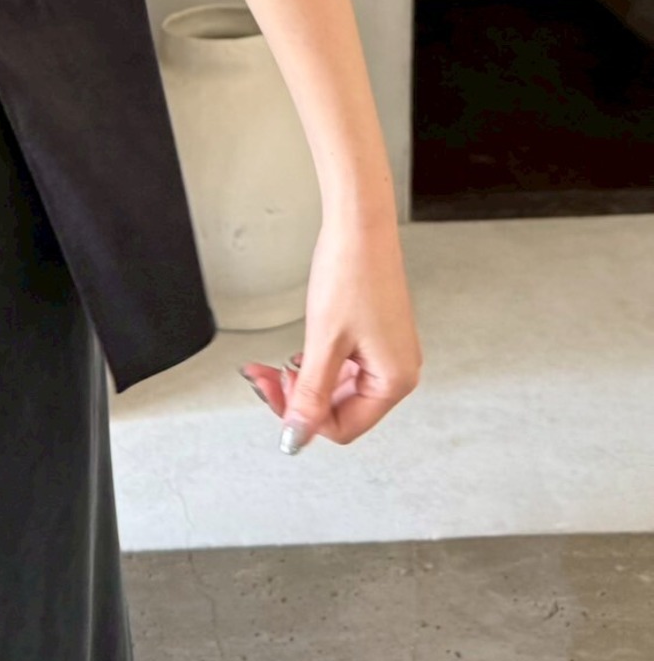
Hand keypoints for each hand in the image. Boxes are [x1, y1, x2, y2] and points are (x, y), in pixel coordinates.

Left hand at [238, 214, 421, 452]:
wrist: (360, 225)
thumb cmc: (352, 273)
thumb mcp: (324, 342)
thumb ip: (310, 395)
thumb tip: (297, 436)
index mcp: (395, 379)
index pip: (343, 427)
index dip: (303, 418)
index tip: (272, 394)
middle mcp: (397, 370)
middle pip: (340, 409)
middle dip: (297, 397)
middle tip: (263, 377)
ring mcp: (387, 352)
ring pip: (337, 388)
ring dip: (302, 381)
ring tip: (271, 365)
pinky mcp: (375, 336)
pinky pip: (343, 366)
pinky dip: (315, 365)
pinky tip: (296, 354)